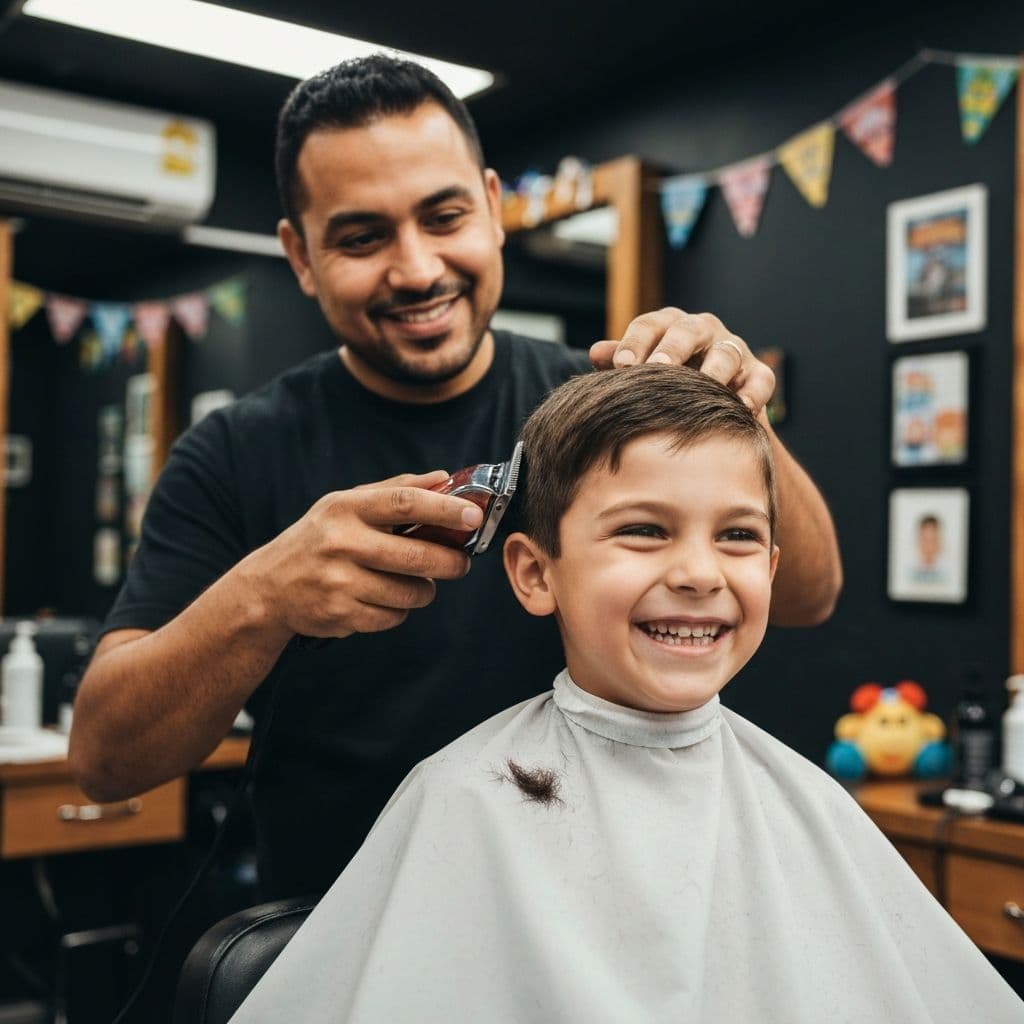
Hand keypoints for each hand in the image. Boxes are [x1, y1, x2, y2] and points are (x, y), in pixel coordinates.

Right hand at [244, 471, 483, 638]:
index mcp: (346, 508)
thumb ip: (395, 490)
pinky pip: (393, 616)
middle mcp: (341, 543)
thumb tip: (444, 477)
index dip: (444, 509)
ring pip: (410, 592)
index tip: (473, 516)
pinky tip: (386, 599)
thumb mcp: (346, 504)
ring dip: (425, 590)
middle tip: (461, 562)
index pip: (405, 503)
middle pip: (415, 555)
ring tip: (418, 582)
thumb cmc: (318, 539)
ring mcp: (339, 581)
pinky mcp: (340, 614)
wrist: (268, 588)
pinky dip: (399, 610)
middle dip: (450, 562)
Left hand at [588, 307, 774, 415]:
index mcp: (668, 325)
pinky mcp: (758, 372)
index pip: (649, 326)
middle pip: (687, 332)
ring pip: (726, 353)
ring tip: (702, 389)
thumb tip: (595, 353)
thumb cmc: (666, 381)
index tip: (621, 366)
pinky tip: (740, 408)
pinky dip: (753, 393)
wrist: (711, 403)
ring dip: (714, 370)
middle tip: (658, 369)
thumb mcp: (642, 369)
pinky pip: (760, 380)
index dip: (634, 344)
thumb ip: (620, 360)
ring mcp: (733, 348)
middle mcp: (702, 330)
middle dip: (673, 349)